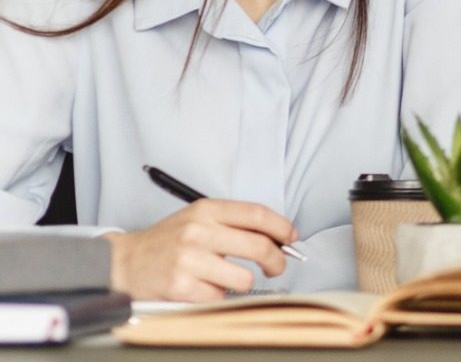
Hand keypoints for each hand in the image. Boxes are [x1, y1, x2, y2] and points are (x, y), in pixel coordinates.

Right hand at [107, 199, 296, 300]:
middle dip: (277, 260)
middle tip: (277, 266)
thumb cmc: (167, 241)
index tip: (291, 238)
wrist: (123, 262)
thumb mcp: (198, 219)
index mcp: (206, 210)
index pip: (257, 214)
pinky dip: (217, 295)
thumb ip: (233, 223)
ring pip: (244, 277)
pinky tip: (202, 286)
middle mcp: (198, 232)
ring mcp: (189, 260)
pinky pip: (220, 296)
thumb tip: (277, 236)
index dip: (282, 227)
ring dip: (241, 281)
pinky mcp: (182, 287)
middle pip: (259, 246)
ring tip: (226, 277)